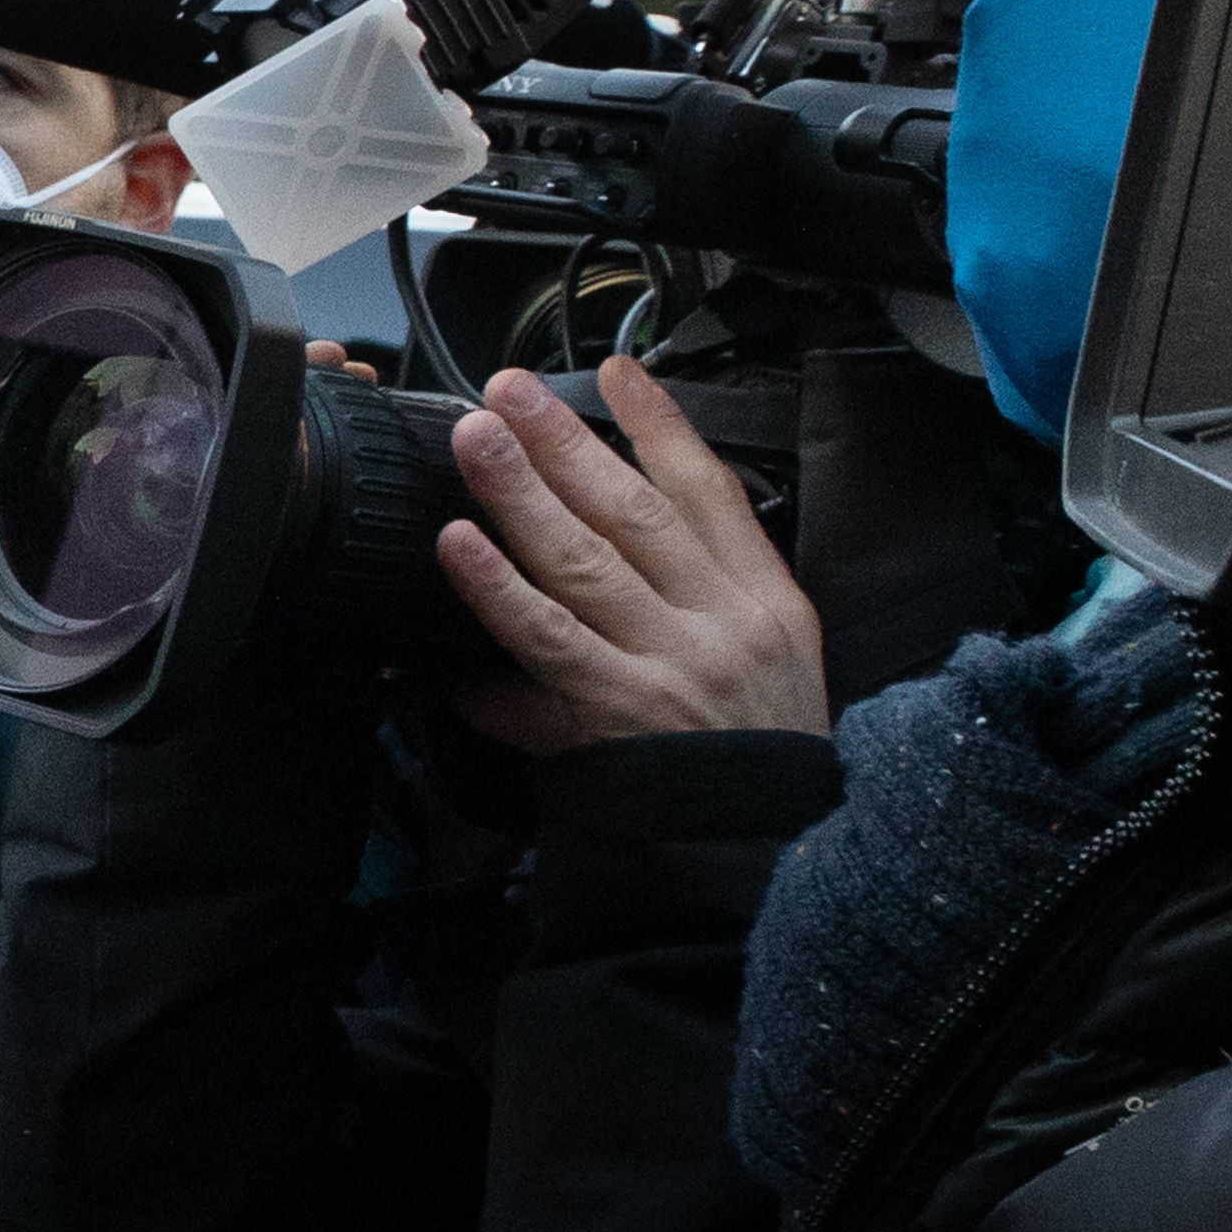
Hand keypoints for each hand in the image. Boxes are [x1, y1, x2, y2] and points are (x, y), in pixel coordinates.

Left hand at [431, 359, 825, 754]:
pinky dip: (498, 591)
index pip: (708, 492)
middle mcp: (719, 625)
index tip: (615, 371)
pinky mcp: (615, 717)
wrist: (763, 860)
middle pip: (633, 511)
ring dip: (522, 492)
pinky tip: (459, 546)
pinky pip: (545, 642)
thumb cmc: (754, 756)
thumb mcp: (772, 662)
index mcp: (764, 602)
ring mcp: (665, 669)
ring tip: (474, 437)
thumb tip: (624, 529)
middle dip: (566, 441)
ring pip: (584, 561)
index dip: (658, 425)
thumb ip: (706, 591)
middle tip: (508, 390)